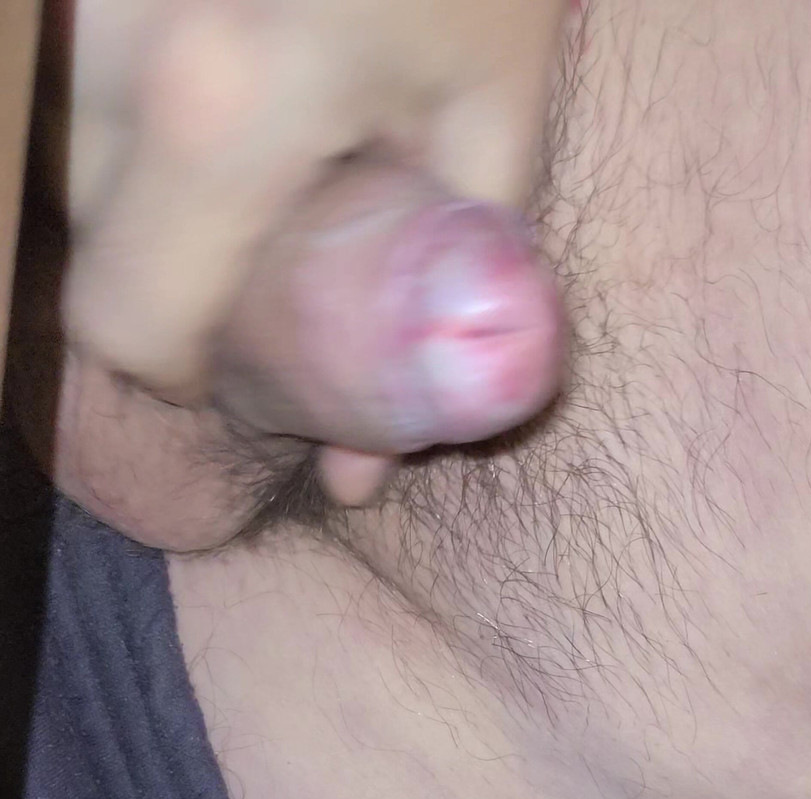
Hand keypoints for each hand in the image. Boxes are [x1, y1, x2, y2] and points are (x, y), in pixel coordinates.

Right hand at [47, 0, 567, 401]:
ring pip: (50, 150)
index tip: (238, 351)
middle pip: (69, 238)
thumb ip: (432, 297)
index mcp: (221, 107)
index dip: (176, 367)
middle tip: (236, 252)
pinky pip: (56, 84)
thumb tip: (362, 475)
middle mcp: (112, 40)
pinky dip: (106, 110)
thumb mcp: (492, 105)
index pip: (124, 323)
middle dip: (145, 273)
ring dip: (120, 182)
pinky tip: (197, 90)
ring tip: (226, 154)